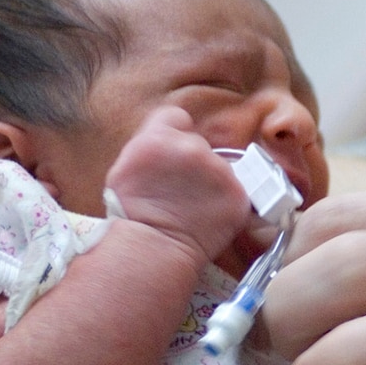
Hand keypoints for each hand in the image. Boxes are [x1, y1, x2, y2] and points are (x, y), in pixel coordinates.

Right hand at [105, 106, 251, 262]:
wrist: (153, 247)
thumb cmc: (132, 213)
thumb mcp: (126, 166)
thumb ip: (151, 144)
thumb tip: (168, 138)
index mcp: (158, 137)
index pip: (176, 117)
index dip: (174, 133)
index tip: (171, 153)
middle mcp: (192, 147)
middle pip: (199, 144)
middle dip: (193, 162)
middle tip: (180, 188)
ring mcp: (219, 170)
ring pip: (220, 166)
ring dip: (212, 181)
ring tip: (194, 205)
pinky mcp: (239, 193)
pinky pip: (237, 189)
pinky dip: (227, 200)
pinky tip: (210, 214)